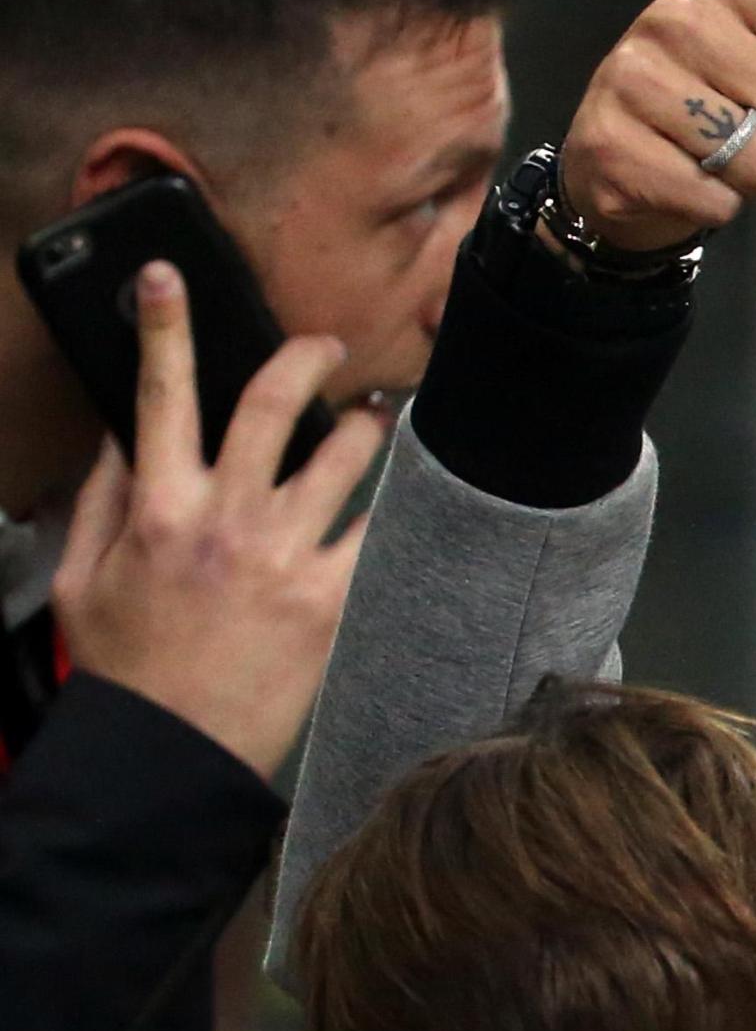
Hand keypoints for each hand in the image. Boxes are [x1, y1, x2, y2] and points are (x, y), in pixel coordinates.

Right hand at [51, 265, 384, 777]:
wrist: (171, 752)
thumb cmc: (124, 670)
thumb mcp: (83, 576)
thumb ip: (101, 499)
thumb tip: (121, 436)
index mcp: (158, 507)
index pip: (161, 393)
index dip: (166, 326)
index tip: (168, 278)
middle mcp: (226, 520)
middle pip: (273, 405)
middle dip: (305, 359)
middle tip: (327, 347)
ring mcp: (284, 559)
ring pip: (341, 462)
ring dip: (363, 429)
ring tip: (374, 419)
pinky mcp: (328, 603)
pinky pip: (371, 537)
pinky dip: (387, 510)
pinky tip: (397, 498)